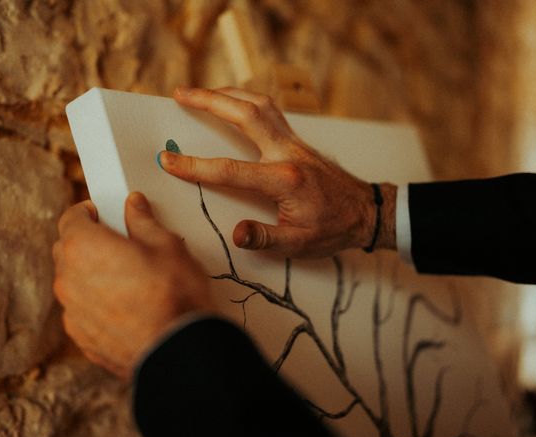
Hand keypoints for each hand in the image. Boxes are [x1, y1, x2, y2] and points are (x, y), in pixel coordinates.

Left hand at [52, 192, 213, 379]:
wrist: (179, 350)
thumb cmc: (175, 294)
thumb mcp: (167, 246)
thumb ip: (143, 221)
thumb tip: (134, 205)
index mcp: (84, 247)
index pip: (71, 218)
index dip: (87, 212)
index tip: (102, 213)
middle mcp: (68, 279)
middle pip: (67, 250)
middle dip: (86, 242)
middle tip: (117, 244)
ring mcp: (72, 312)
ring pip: (73, 283)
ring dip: (90, 275)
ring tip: (126, 280)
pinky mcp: (82, 338)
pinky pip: (82, 311)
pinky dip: (96, 305)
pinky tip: (126, 308)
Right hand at [160, 86, 396, 257]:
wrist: (366, 212)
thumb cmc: (333, 229)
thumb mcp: (299, 244)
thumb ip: (266, 238)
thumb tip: (235, 234)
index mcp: (284, 180)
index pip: (230, 170)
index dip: (195, 166)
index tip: (168, 160)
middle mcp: (288, 153)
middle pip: (245, 115)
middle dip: (209, 101)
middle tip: (180, 93)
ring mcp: (295, 143)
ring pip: (260, 105)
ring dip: (229, 94)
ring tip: (202, 93)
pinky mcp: (298, 141)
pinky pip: (270, 111)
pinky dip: (247, 102)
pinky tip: (235, 105)